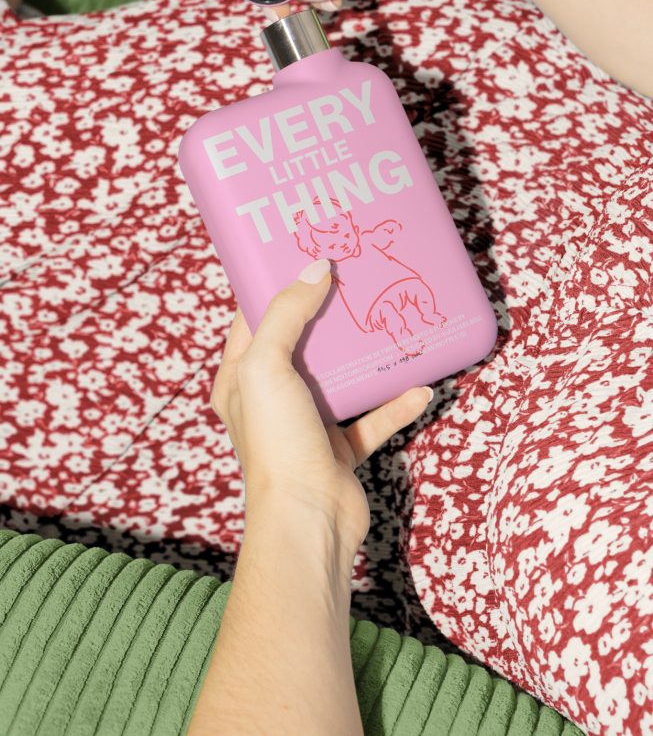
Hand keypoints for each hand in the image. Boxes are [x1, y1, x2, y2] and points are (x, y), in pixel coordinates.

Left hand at [210, 257, 432, 553]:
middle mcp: (271, 399)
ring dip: (364, 354)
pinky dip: (395, 403)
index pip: (252, 318)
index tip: (303, 253)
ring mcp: (307, 424)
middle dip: (326, 312)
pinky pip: (372, 418)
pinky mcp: (341, 448)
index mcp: (240, 378)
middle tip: (355, 276)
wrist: (309, 519)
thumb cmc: (277, 443)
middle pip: (300, 343)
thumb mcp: (266, 367)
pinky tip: (420, 386)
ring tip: (390, 319)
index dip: (273, 284)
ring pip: (338, 378)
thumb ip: (288, 314)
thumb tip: (314, 269)